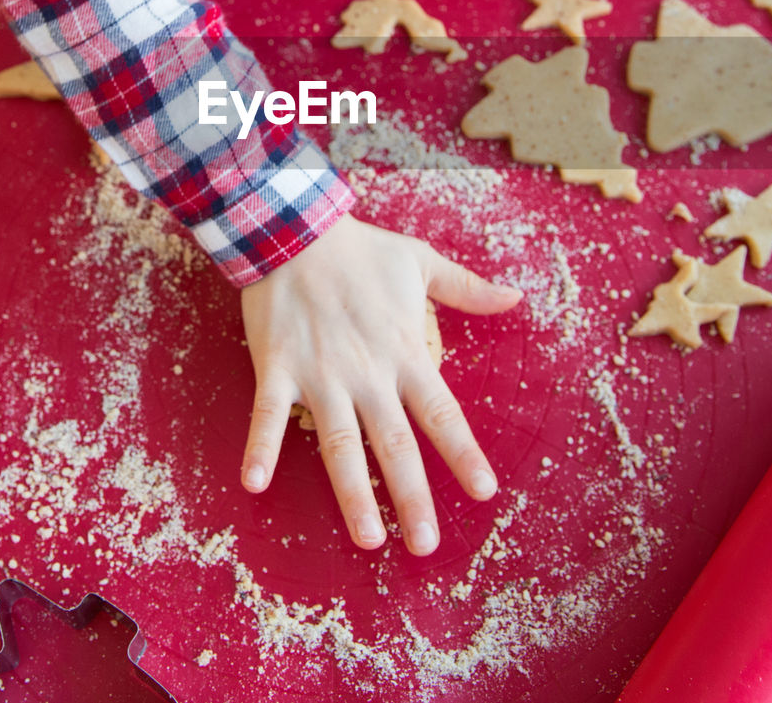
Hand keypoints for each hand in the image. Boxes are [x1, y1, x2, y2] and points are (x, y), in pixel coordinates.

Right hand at [238, 214, 521, 554]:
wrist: (296, 228)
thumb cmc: (361, 249)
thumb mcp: (422, 262)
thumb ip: (468, 288)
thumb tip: (516, 298)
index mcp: (405, 351)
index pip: (442, 413)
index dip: (463, 454)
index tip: (483, 491)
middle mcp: (368, 372)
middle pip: (395, 444)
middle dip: (412, 496)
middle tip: (425, 544)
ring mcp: (321, 374)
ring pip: (340, 444)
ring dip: (352, 492)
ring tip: (367, 538)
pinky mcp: (279, 368)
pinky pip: (268, 416)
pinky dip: (261, 449)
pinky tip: (256, 485)